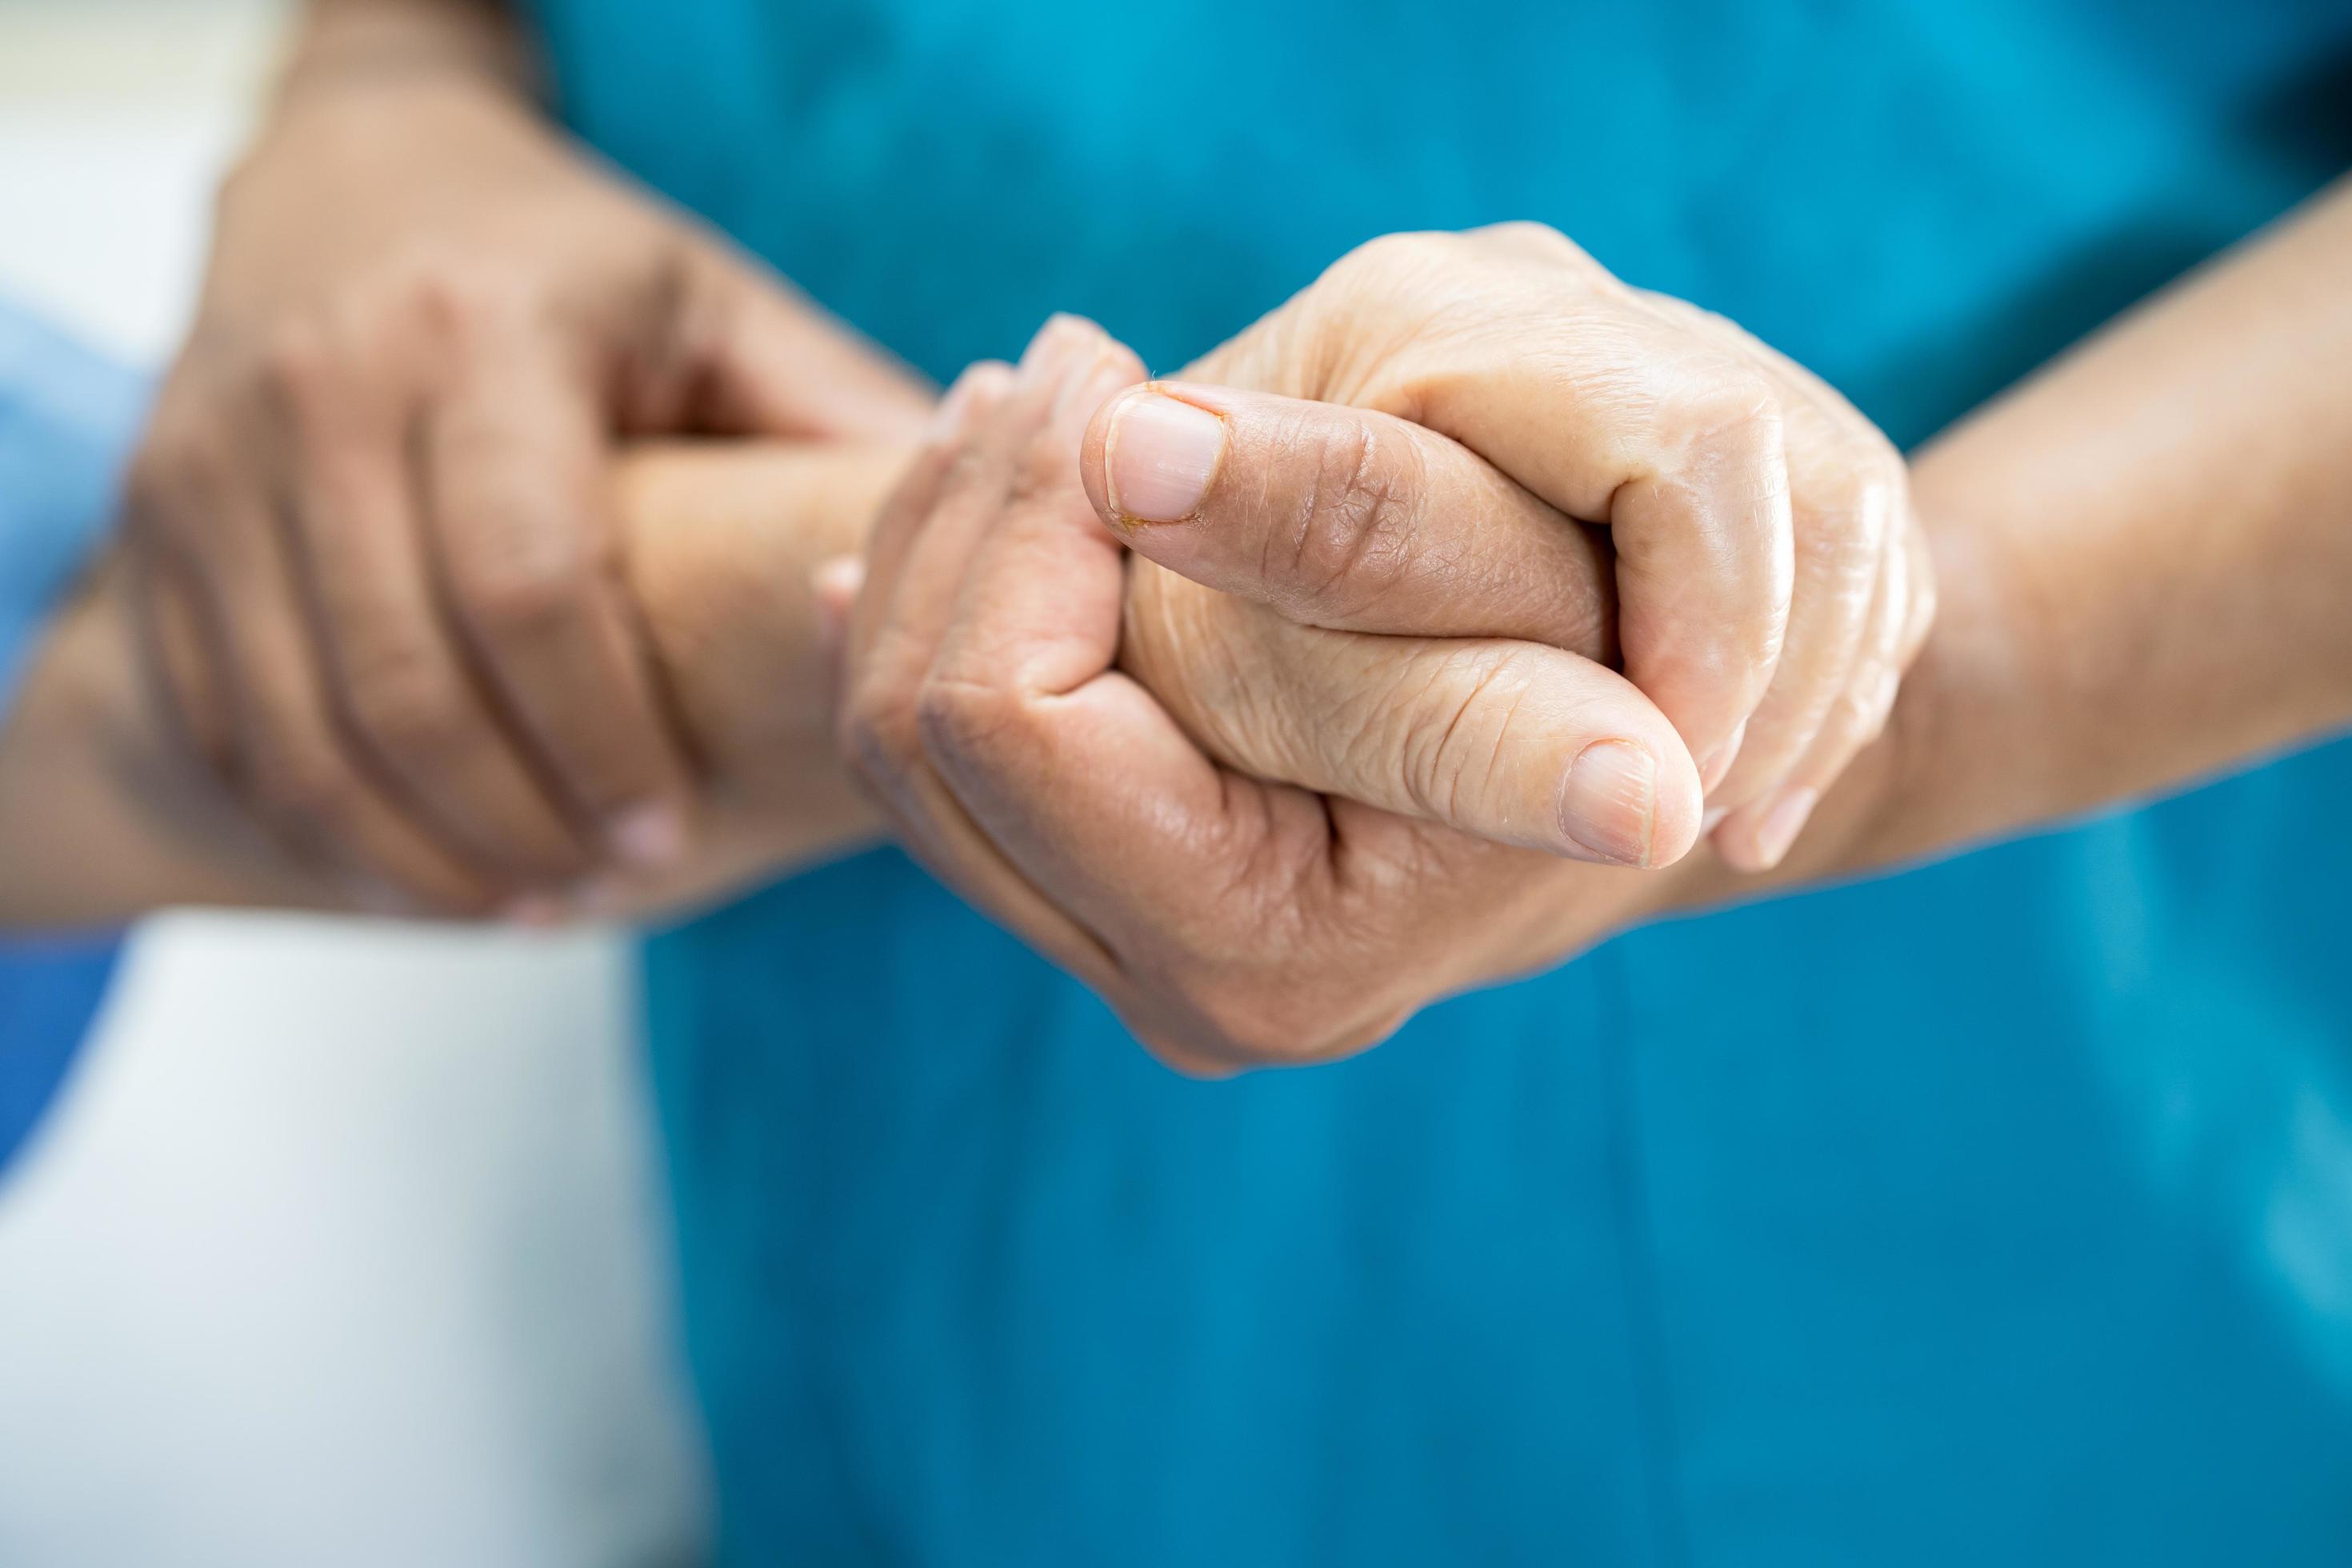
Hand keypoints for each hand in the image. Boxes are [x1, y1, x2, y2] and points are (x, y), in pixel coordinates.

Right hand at [127, 64, 927, 915]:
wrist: (348, 174)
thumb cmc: (572, 270)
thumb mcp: (713, 309)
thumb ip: (833, 416)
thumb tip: (982, 548)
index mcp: (486, 336)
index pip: (528, 584)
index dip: (600, 739)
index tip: (673, 835)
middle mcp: (326, 391)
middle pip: (403, 679)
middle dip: (510, 821)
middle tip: (606, 891)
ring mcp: (218, 459)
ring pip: (295, 724)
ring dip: (410, 849)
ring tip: (526, 902)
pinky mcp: (159, 520)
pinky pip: (219, 719)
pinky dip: (311, 823)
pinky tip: (413, 867)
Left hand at [838, 318, 1702, 1071]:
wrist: (1668, 774)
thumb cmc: (1634, 659)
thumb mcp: (1514, 577)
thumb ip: (1349, 533)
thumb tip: (1144, 455)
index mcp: (1265, 944)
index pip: (1003, 716)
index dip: (1032, 518)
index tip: (1106, 368)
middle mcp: (1186, 999)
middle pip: (921, 745)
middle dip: (973, 520)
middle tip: (1058, 357)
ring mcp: (1140, 969)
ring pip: (906, 757)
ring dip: (946, 551)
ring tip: (1017, 407)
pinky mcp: (1123, 920)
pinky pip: (943, 774)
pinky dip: (944, 618)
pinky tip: (966, 512)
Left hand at [1187, 224, 1934, 869]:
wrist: (1211, 652)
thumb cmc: (1221, 682)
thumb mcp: (1300, 711)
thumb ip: (1459, 730)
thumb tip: (1651, 803)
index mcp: (1408, 320)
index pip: (1672, 443)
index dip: (1710, 638)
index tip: (1681, 803)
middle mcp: (1520, 289)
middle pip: (1761, 448)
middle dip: (1758, 670)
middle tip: (1696, 826)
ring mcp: (1620, 332)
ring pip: (1832, 492)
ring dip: (1802, 689)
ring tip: (1719, 828)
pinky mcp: (1689, 403)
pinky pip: (1843, 528)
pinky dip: (1821, 677)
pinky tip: (1742, 790)